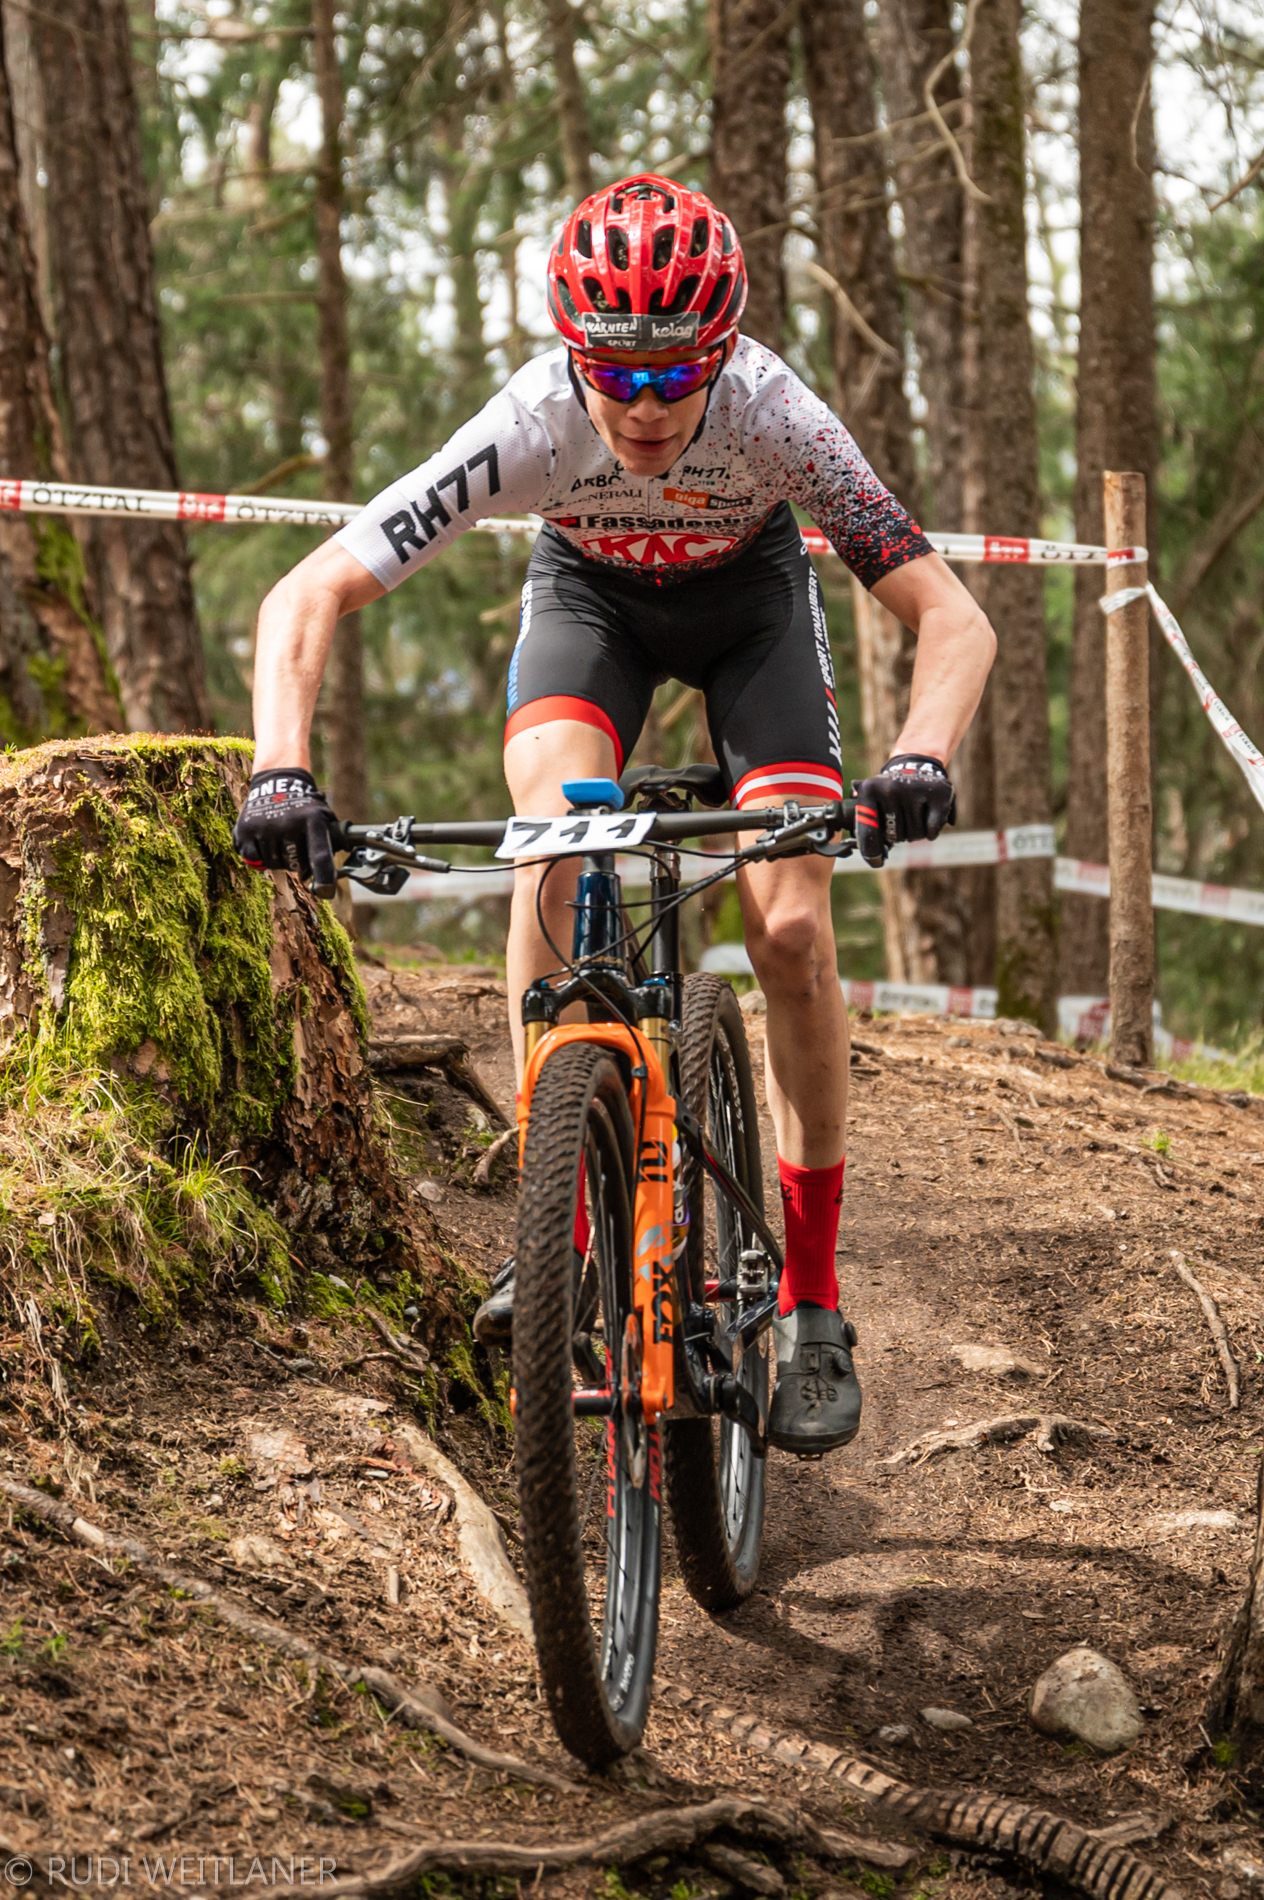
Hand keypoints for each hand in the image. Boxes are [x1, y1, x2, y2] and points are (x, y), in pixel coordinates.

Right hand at [233, 768, 337, 896]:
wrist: (277, 782)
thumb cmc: (305, 807)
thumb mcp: (324, 816)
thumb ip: (331, 842)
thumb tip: (334, 875)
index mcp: (312, 820)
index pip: (319, 855)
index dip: (323, 877)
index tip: (325, 892)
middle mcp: (289, 823)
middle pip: (295, 865)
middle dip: (297, 862)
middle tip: (294, 845)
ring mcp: (266, 827)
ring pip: (274, 864)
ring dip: (278, 858)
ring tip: (279, 838)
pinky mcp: (245, 830)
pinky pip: (254, 860)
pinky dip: (259, 856)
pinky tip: (264, 841)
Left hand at [851, 753, 954, 866]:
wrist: (916, 765)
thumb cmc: (889, 792)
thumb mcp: (870, 798)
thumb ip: (861, 821)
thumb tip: (858, 847)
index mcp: (869, 790)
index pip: (869, 831)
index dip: (871, 850)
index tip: (875, 861)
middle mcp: (890, 788)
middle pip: (895, 835)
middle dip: (899, 835)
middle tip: (901, 820)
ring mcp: (915, 789)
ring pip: (914, 834)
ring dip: (915, 832)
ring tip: (914, 815)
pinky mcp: (939, 793)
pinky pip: (932, 829)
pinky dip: (932, 831)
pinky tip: (929, 818)